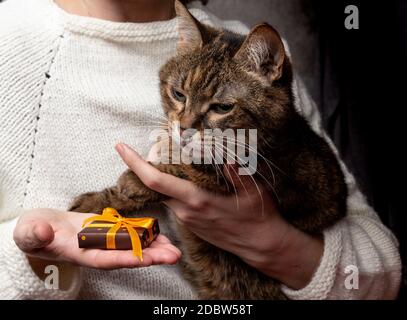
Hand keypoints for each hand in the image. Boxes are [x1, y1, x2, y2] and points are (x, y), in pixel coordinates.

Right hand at [13, 209, 180, 269]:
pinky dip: (145, 234)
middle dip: (150, 257)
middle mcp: (97, 251)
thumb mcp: (31, 232)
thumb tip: (43, 234)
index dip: (123, 260)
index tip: (142, 259)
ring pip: (132, 246)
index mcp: (80, 253)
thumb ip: (36, 234)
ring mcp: (104, 242)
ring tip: (174, 249)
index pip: (104, 259)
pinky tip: (161, 234)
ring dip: (154, 247)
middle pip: (126, 256)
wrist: (43, 226)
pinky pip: (130, 234)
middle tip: (173, 256)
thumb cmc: (35, 231)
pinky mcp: (108, 232)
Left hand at [116, 143, 323, 289]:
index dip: (136, 163)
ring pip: (164, 193)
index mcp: (196, 200)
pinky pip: (173, 200)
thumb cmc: (258, 218)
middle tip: (157, 142)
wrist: (260, 245)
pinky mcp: (191, 223)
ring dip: (161, 174)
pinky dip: (171, 185)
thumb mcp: (253, 191)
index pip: (155, 181)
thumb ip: (237, 172)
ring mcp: (187, 219)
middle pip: (154, 184)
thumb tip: (226, 154)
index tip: (121, 147)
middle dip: (148, 163)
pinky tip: (183, 174)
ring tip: (171, 154)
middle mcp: (186, 211)